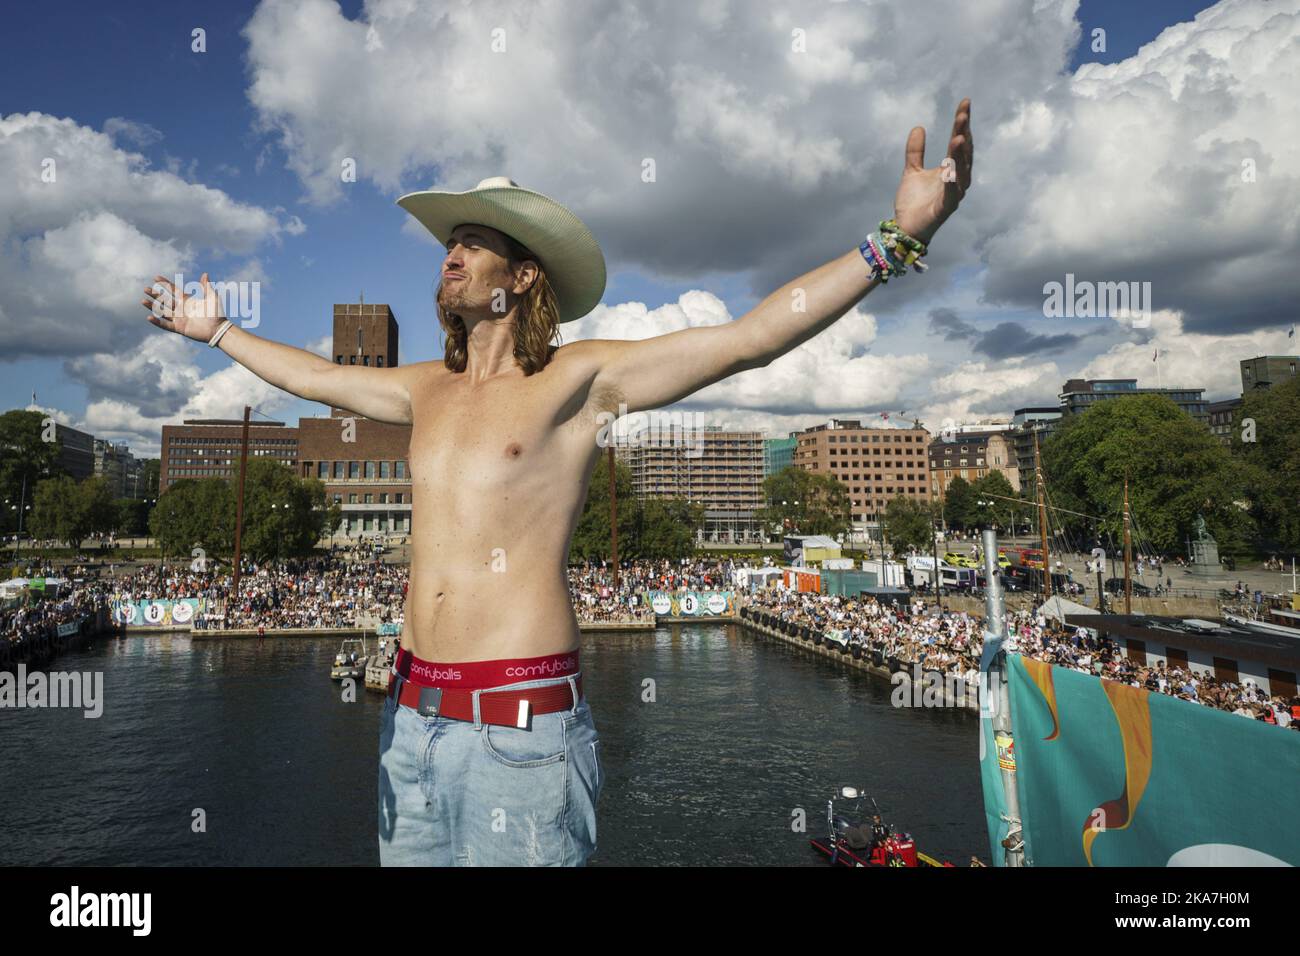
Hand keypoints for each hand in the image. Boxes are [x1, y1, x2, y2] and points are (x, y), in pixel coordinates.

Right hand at [141, 273, 226, 341]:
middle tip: (146, 289)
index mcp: (187, 300)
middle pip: (164, 300)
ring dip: (152, 306)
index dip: (165, 284)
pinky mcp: (179, 328)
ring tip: (143, 301)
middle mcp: (181, 308)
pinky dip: (157, 322)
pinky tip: (149, 317)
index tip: (156, 277)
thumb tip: (205, 274)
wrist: (218, 329)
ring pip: (162, 311)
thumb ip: (206, 286)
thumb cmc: (217, 313)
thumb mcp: (212, 297)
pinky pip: (166, 325)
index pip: (173, 290)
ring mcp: (179, 318)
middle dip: (155, 294)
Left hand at [891, 98, 972, 245]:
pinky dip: (952, 182)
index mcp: (950, 169)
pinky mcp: (946, 208)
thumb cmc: (913, 203)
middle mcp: (957, 179)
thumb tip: (919, 126)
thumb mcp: (911, 171)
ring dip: (960, 155)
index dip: (962, 123)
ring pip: (961, 171)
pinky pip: (951, 194)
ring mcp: (954, 194)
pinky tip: (951, 169)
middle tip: (963, 113)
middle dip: (964, 133)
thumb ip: (915, 151)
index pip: (959, 141)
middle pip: (963, 152)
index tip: (965, 103)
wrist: (905, 229)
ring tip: (959, 137)